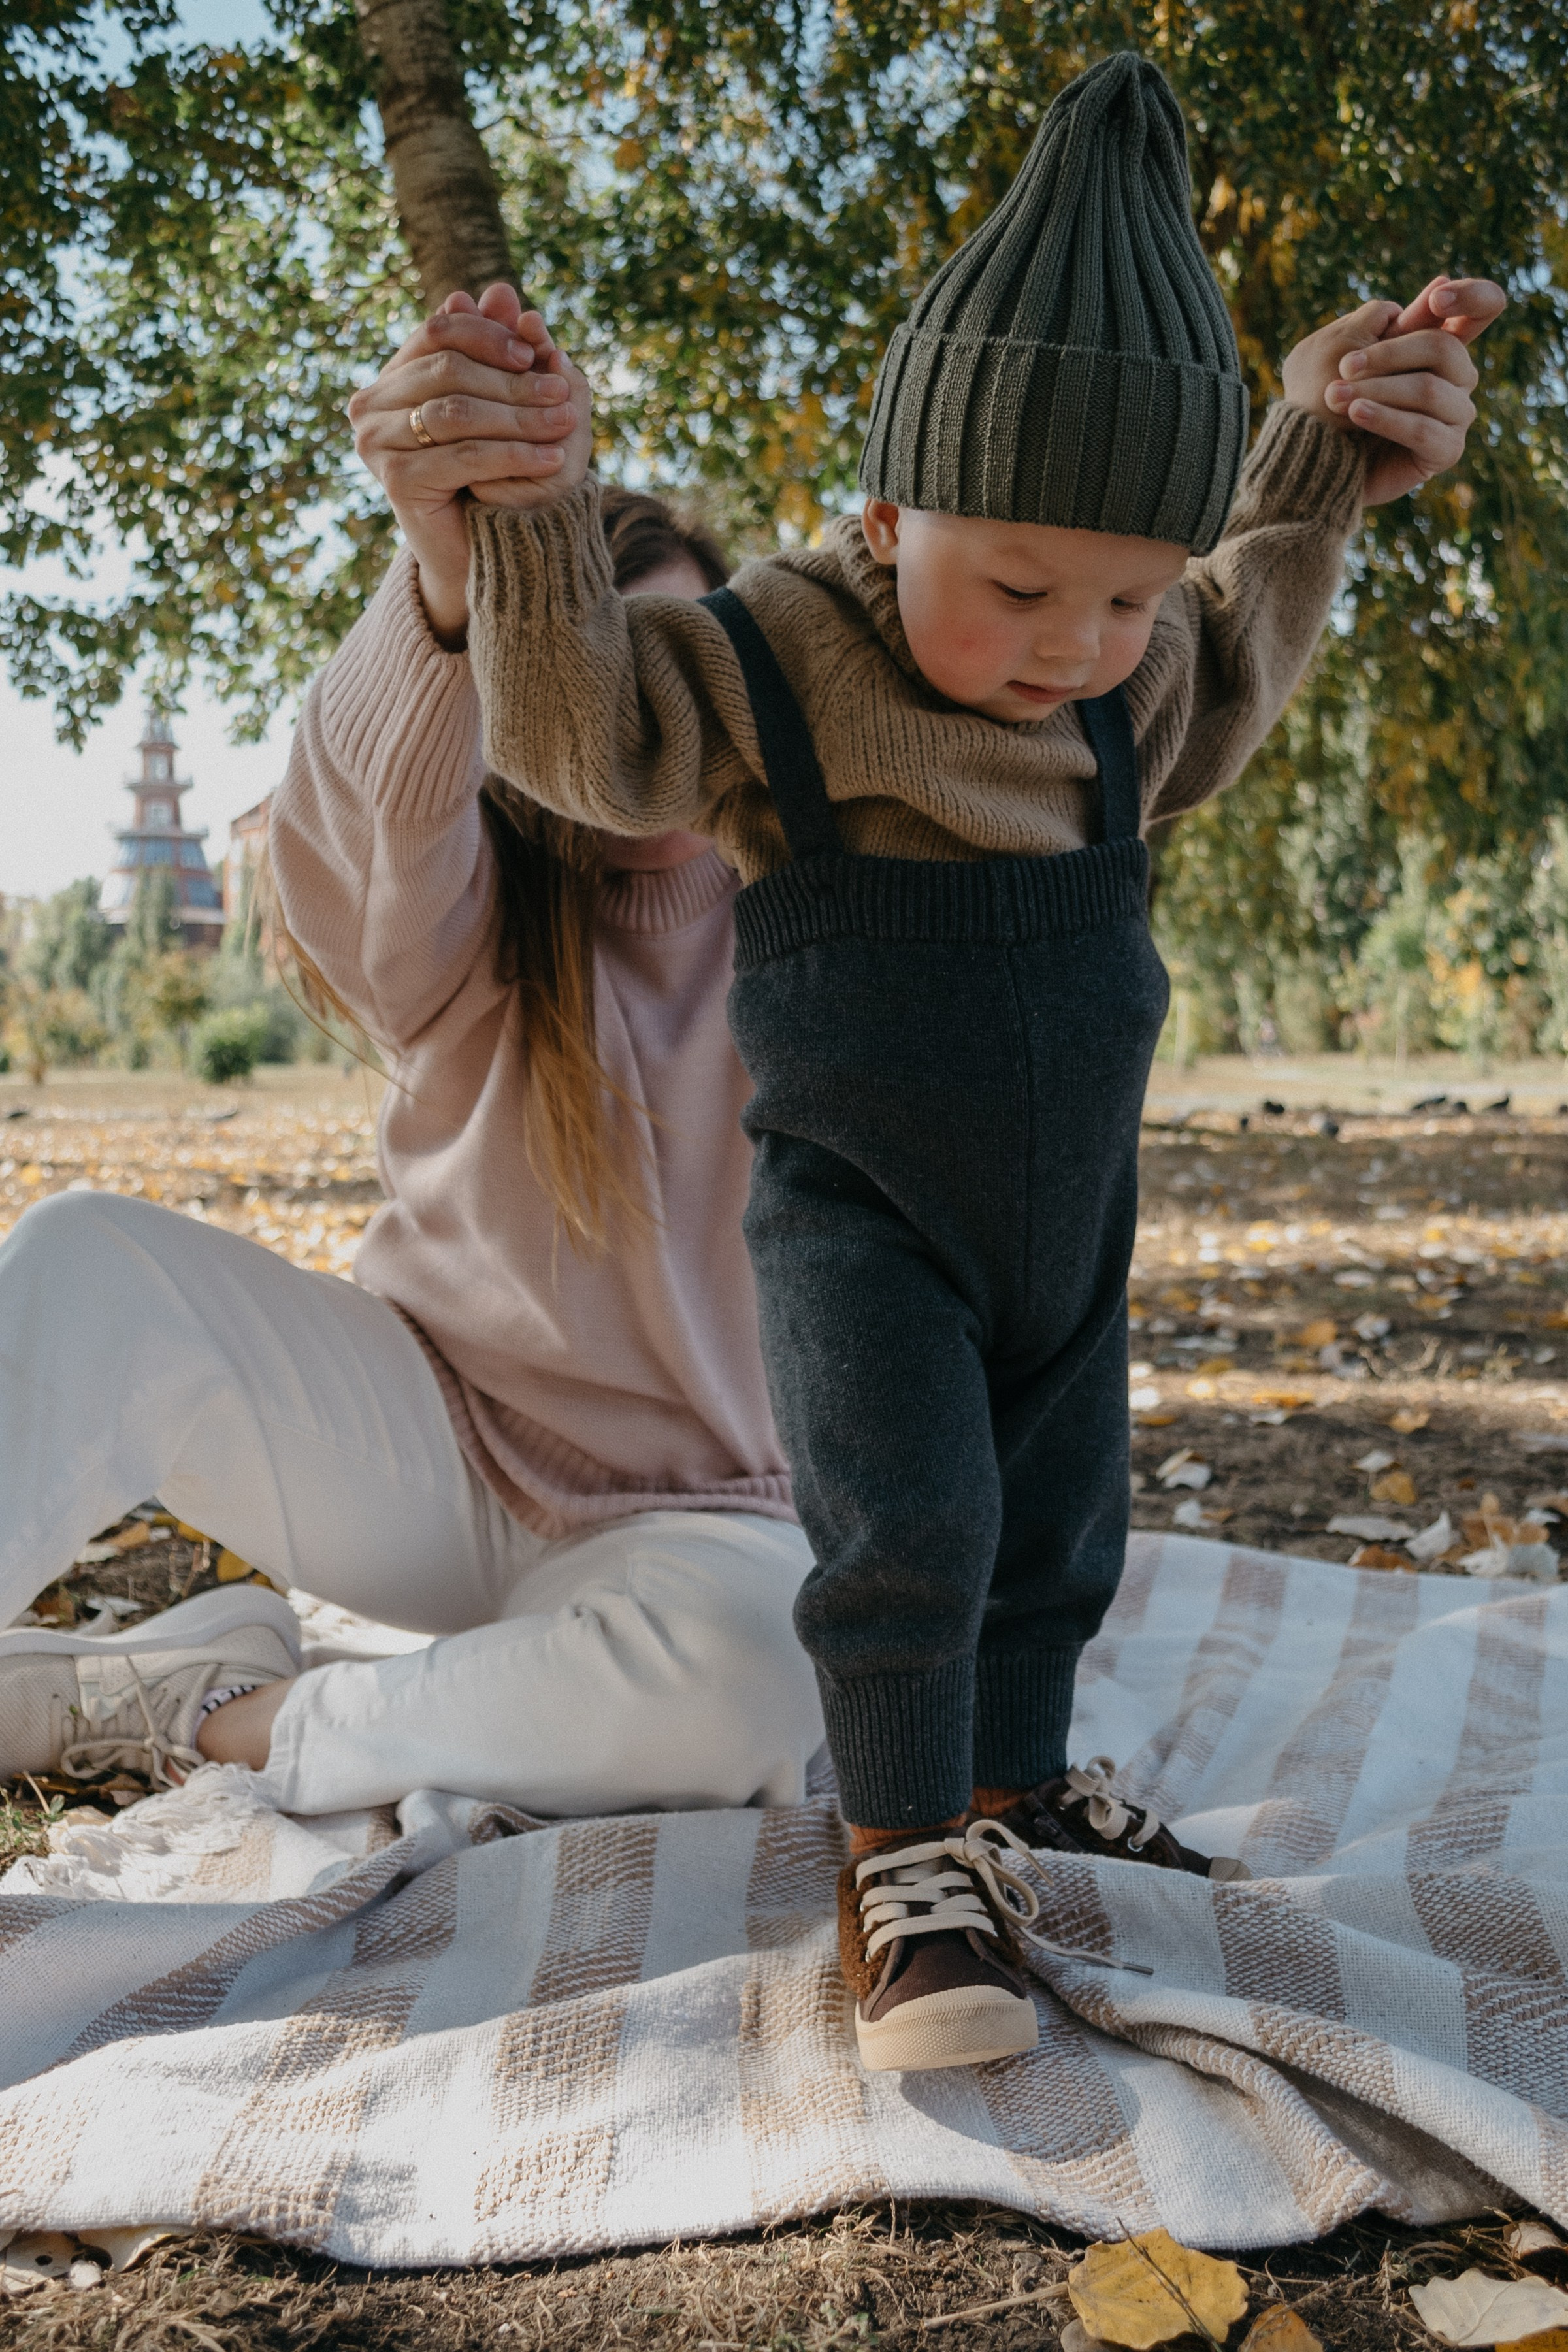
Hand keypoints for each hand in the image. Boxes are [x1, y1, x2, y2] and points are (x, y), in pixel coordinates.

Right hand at [348, 283, 593, 644]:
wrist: (479, 550)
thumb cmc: (492, 471)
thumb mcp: (501, 402)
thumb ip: (497, 348)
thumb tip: (501, 290)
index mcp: (393, 376)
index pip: (437, 330)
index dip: (488, 335)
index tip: (535, 350)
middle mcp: (371, 404)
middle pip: (447, 369)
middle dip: (511, 379)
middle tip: (564, 391)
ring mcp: (375, 442)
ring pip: (456, 411)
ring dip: (518, 415)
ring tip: (566, 422)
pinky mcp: (394, 480)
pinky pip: (463, 456)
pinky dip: (513, 454)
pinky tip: (552, 457)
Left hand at [1281, 275, 1505, 506]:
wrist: (1315, 459)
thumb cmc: (1332, 399)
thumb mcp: (1353, 350)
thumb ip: (1395, 323)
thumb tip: (1441, 281)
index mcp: (1443, 344)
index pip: (1484, 307)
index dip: (1473, 295)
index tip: (1435, 301)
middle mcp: (1459, 377)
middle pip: (1445, 348)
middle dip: (1390, 353)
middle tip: (1343, 365)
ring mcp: (1457, 414)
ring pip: (1429, 390)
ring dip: (1377, 389)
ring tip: (1335, 395)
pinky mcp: (1447, 450)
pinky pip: (1422, 429)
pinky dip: (1386, 419)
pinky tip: (1357, 413)